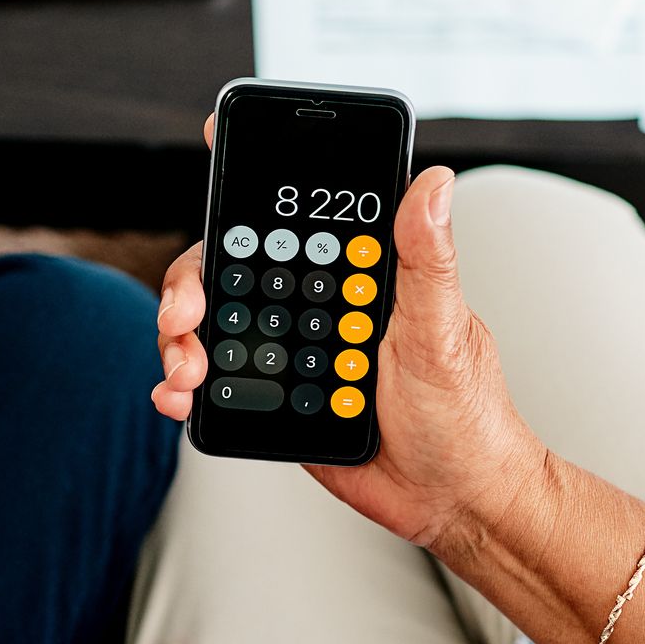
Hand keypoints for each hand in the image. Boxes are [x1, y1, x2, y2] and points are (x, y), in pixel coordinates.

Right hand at [153, 119, 547, 552]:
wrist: (452, 500)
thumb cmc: (465, 413)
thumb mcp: (444, 331)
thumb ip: (427, 260)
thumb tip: (433, 182)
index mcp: (356, 273)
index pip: (295, 215)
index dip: (250, 177)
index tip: (214, 144)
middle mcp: (315, 303)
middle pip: (231, 268)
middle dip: (192, 282)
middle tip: (185, 313)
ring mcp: (289, 351)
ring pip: (213, 323)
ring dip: (181, 338)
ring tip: (184, 370)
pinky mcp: (272, 400)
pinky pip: (216, 382)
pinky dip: (183, 384)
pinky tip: (178, 395)